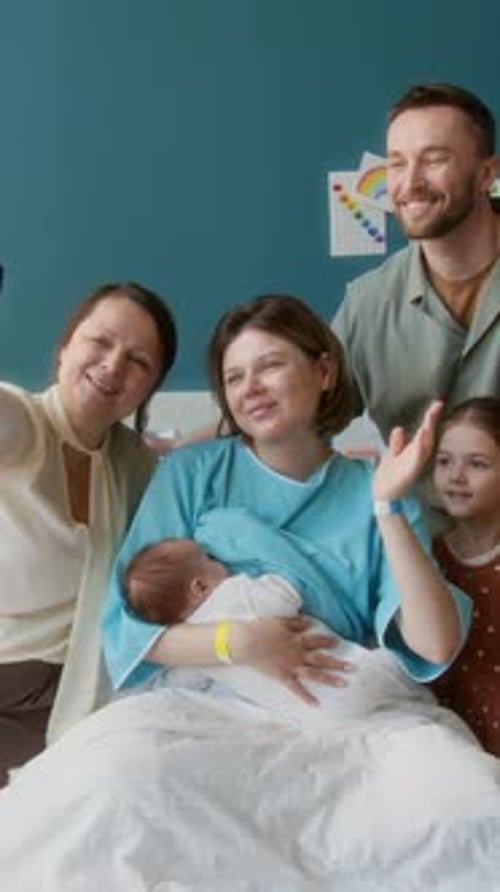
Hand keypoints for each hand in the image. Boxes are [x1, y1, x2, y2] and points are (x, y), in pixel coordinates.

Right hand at [231, 616, 353, 703]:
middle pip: (321, 659)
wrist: (246, 642)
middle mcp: (298, 653)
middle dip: (338, 663)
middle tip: (353, 667)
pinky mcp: (283, 677)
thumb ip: (296, 622)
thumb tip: (309, 621)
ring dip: (330, 678)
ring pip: (314, 674)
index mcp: (296, 639)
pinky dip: (306, 697)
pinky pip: (297, 688)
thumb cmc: (261, 629)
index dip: (328, 641)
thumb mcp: (280, 621)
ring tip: (345, 683)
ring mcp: (291, 666)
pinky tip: (317, 704)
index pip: (317, 640)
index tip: (338, 642)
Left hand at [373, 400, 442, 499]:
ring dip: (426, 434)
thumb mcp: (391, 455)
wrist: (383, 495)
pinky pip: (416, 460)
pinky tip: (420, 441)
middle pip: (426, 436)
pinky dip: (419, 451)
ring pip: (423, 447)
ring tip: (428, 421)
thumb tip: (399, 428)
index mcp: (412, 450)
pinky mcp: (409, 473)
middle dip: (431, 421)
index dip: (429, 417)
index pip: (422, 431)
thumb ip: (396, 443)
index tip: (436, 404)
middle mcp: (416, 456)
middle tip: (437, 405)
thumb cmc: (389, 477)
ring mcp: (414, 464)